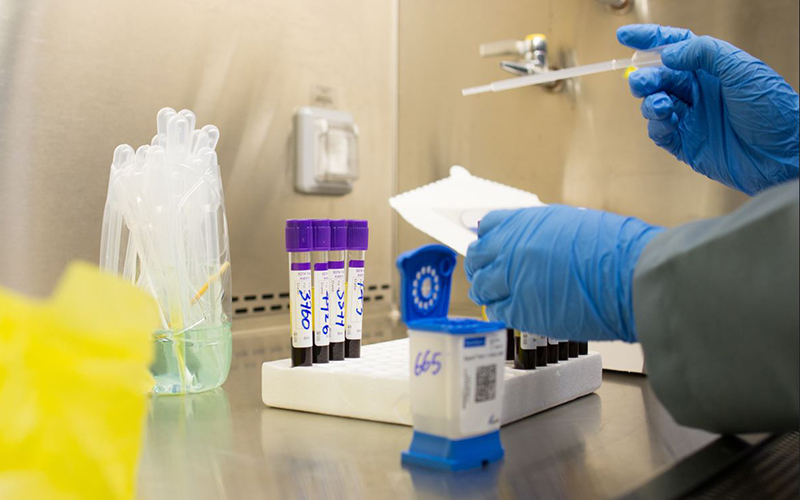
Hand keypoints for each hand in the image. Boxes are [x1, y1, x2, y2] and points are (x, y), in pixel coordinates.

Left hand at [465, 206, 663, 341]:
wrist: (630, 274)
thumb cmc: (616, 248)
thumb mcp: (572, 223)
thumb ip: (544, 233)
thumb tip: (534, 243)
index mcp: (526, 221)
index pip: (489, 227)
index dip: (489, 239)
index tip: (490, 247)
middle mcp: (512, 247)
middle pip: (478, 257)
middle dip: (481, 266)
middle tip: (487, 274)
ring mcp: (513, 279)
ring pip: (482, 287)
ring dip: (488, 291)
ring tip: (498, 295)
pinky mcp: (521, 310)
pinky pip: (498, 311)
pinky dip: (502, 311)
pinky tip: (513, 311)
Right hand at [618, 24, 798, 195]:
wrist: (783, 154)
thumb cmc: (773, 109)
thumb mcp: (742, 70)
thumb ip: (704, 53)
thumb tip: (669, 52)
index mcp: (712, 69)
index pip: (674, 47)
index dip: (648, 40)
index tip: (624, 37)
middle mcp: (699, 91)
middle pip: (658, 77)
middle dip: (645, 76)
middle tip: (641, 81)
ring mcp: (691, 118)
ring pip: (654, 104)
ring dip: (650, 102)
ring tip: (660, 105)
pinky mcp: (686, 144)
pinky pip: (660, 132)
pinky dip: (656, 125)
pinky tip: (665, 121)